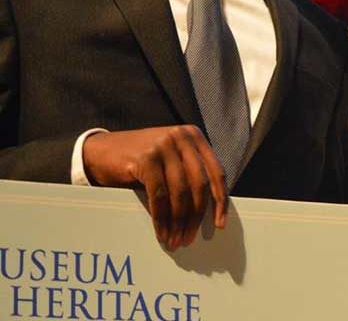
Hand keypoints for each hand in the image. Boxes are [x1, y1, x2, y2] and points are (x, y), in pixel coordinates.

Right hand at [82, 125, 227, 250]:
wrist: (99, 150)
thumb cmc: (140, 160)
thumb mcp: (171, 159)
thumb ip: (189, 174)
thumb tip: (209, 211)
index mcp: (194, 136)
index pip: (216, 172)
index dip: (220, 201)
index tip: (219, 224)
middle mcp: (182, 137)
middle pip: (199, 184)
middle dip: (197, 216)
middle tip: (190, 238)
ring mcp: (164, 146)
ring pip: (181, 192)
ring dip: (179, 221)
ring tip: (176, 240)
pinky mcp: (146, 159)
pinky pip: (160, 196)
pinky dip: (162, 218)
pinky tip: (162, 232)